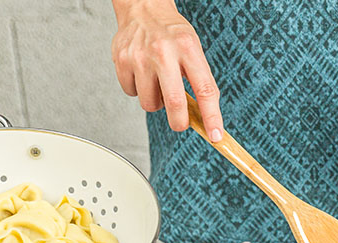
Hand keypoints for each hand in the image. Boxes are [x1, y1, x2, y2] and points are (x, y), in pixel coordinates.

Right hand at [111, 0, 222, 139]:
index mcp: (188, 48)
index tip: (215, 135)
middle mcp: (163, 51)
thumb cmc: (172, 34)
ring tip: (159, 84)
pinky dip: (139, 90)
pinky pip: (131, 93)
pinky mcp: (122, 60)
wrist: (143, 9)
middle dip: (180, 122)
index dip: (211, 117)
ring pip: (150, 103)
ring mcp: (140, 56)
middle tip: (181, 123)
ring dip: (156, 102)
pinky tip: (143, 75)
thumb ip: (201, 81)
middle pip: (175, 103)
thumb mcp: (194, 50)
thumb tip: (206, 118)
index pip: (205, 89)